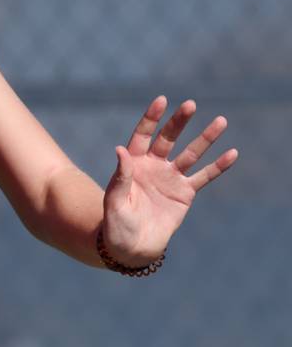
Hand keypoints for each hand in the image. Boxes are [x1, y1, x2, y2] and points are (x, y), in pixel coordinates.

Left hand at [101, 96, 238, 264]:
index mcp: (133, 164)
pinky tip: (232, 153)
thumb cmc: (116, 222)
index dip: (151, 118)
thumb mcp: (114, 200)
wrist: (132, 245)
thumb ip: (120, 176)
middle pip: (168, 139)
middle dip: (179, 122)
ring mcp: (171, 177)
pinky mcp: (185, 192)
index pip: (142, 136)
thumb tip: (120, 149)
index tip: (162, 100)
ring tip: (221, 121)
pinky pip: (204, 176)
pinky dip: (218, 166)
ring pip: (191, 154)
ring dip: (205, 138)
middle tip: (191, 104)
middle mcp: (153, 165)